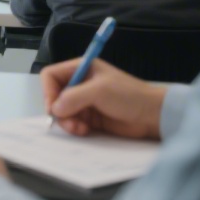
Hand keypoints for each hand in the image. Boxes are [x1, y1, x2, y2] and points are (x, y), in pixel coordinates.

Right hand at [41, 58, 166, 138]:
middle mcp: (80, 83)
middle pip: (54, 96)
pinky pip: (73, 122)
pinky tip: (84, 131)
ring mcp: (85, 101)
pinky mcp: (90, 117)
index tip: (53, 106)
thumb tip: (55, 108)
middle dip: (58, 110)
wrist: (152, 115)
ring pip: (62, 111)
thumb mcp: (99, 91)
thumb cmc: (128, 95)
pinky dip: (75, 127)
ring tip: (79, 128)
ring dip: (67, 121)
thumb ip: (74, 97)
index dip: (48, 90)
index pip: (51, 75)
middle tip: (68, 123)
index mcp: (81, 68)